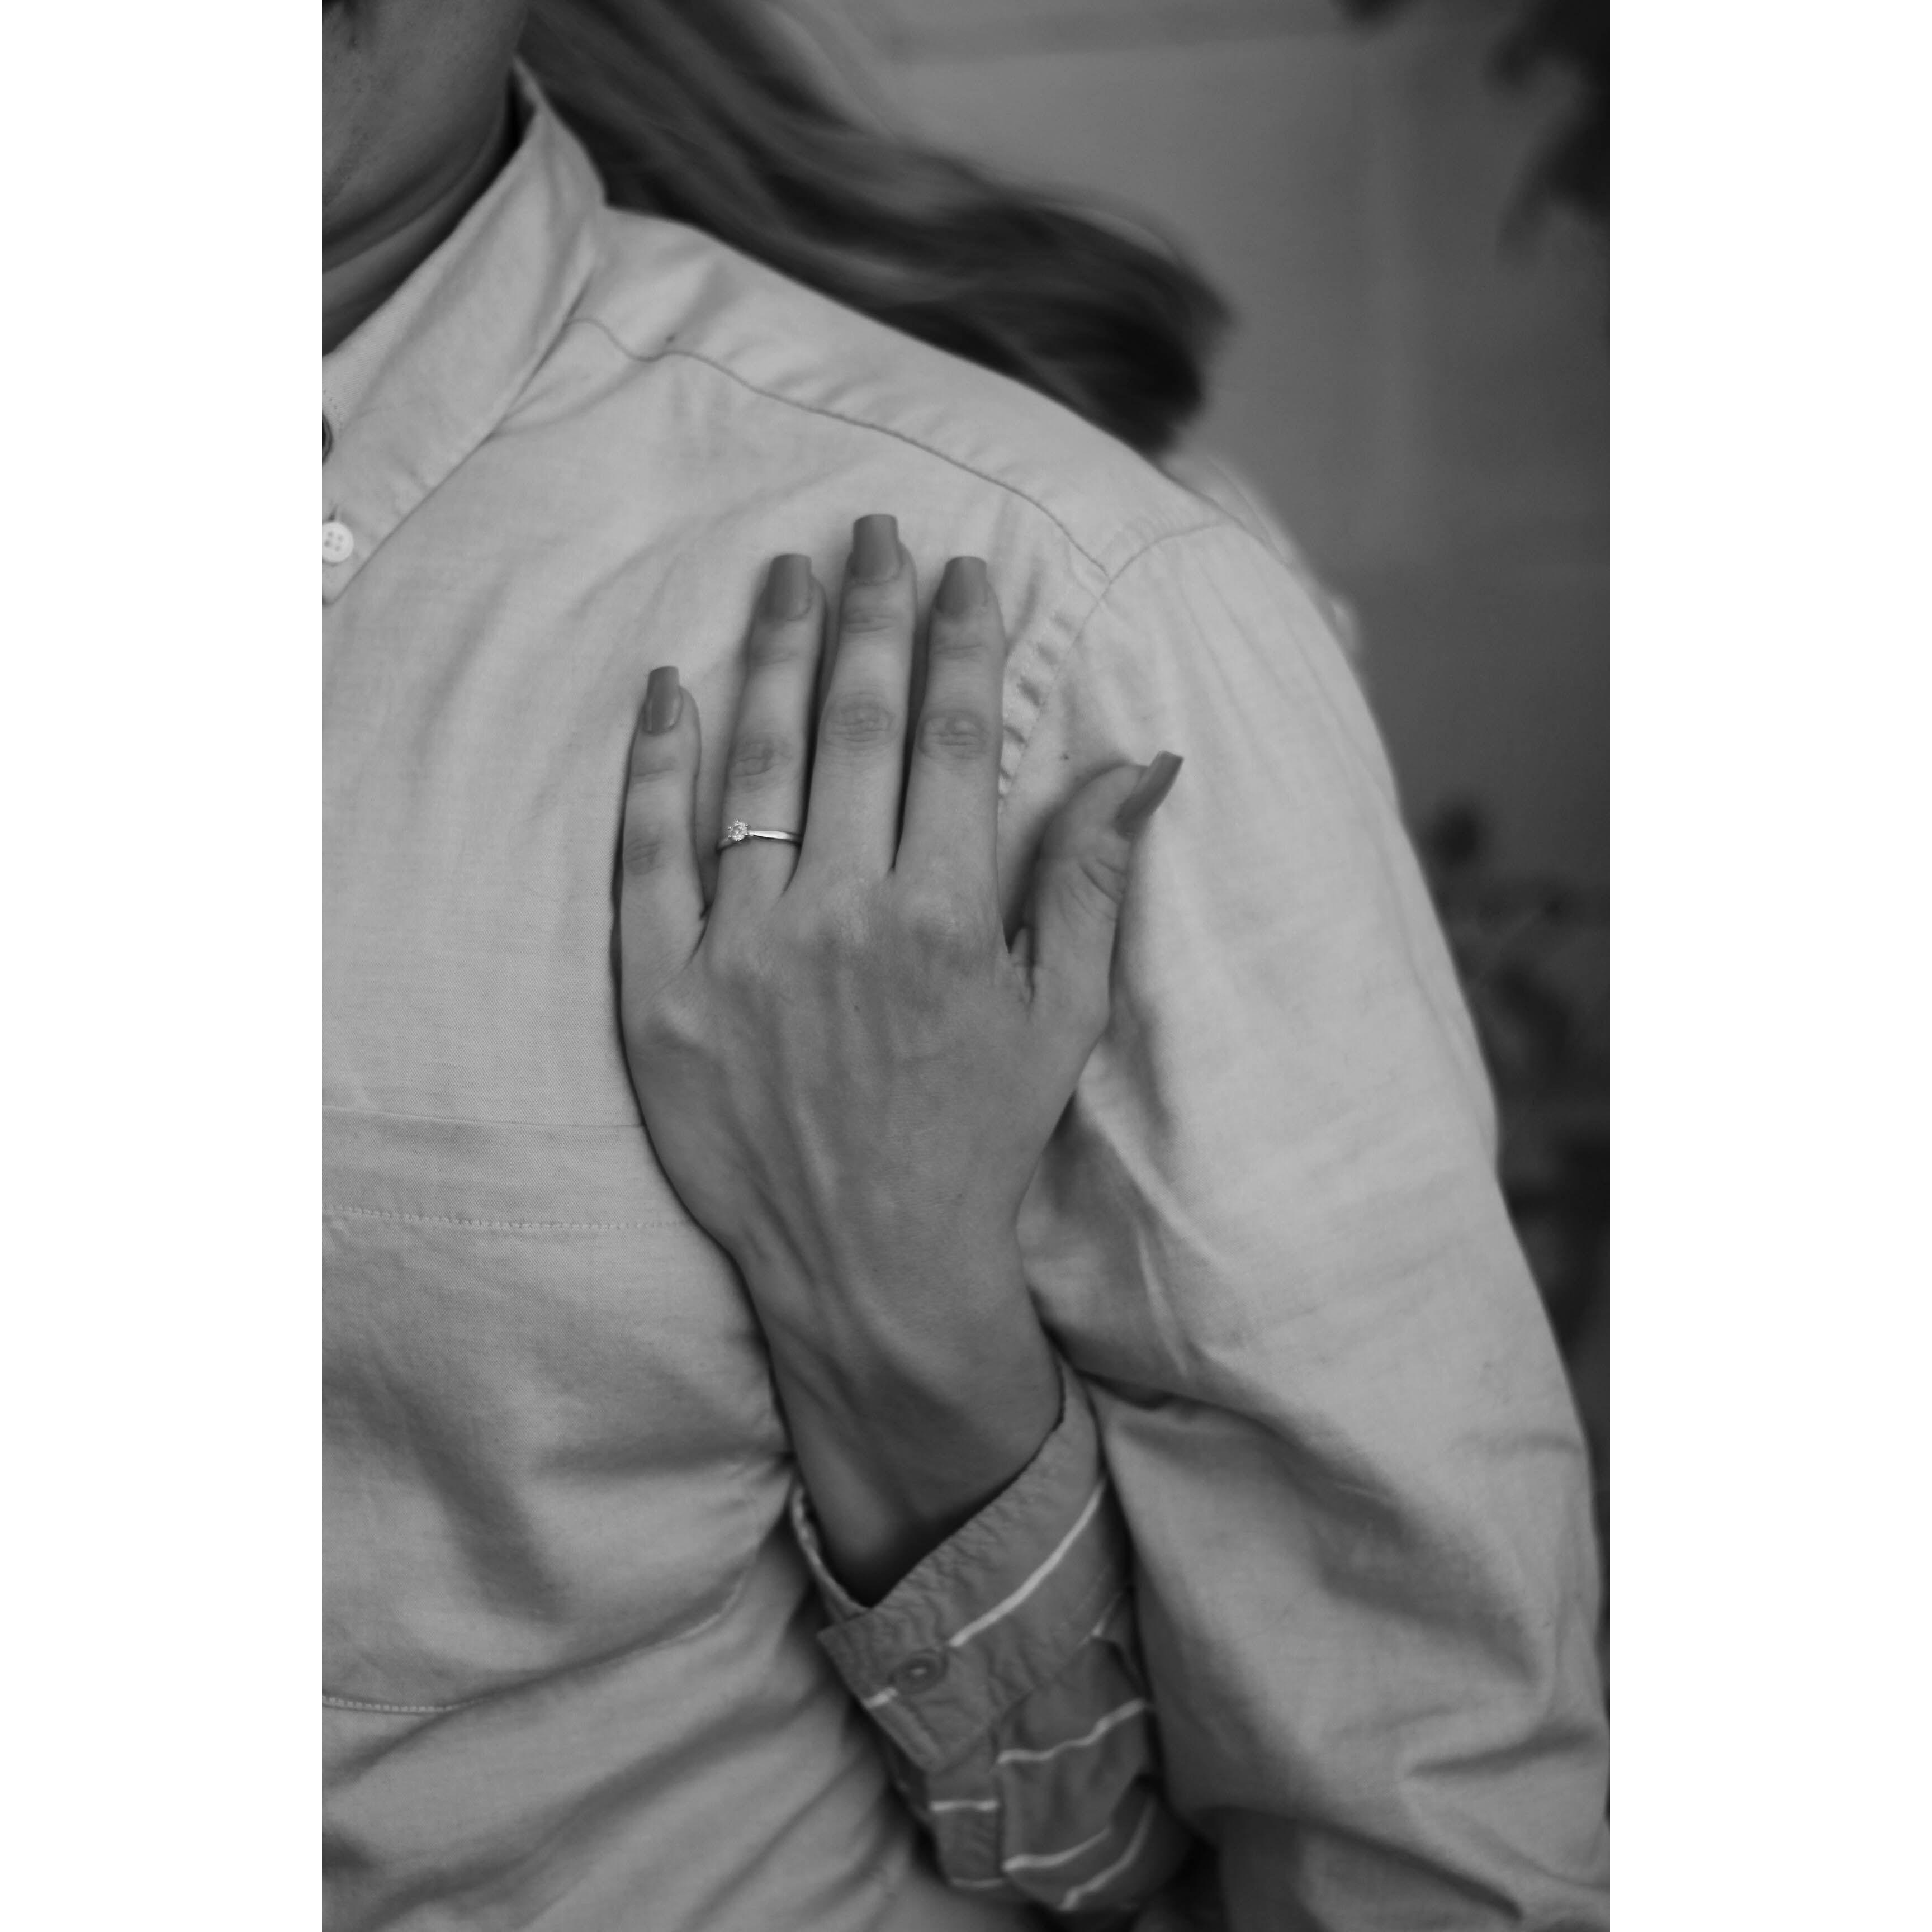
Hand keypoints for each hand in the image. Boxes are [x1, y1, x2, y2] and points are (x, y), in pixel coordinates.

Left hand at [615, 514, 1180, 1594]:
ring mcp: (739, 954)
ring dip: (774, 658)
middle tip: (872, 532)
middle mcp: (838, 918)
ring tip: (785, 575)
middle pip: (852, 728)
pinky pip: (647, 859)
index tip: (963, 571)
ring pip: (753, 769)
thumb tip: (1147, 761)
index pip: (949, 739)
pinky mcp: (661, 997)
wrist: (871, 1267)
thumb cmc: (976, 1137)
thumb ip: (1088, 881)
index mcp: (941, 917)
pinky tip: (668, 690)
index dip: (959, 642)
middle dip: (870, 616)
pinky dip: (655, 768)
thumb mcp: (1059, 1017)